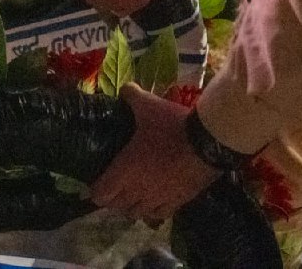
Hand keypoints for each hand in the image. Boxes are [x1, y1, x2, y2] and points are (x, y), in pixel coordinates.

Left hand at [91, 84, 221, 219]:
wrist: (207, 143)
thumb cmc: (171, 125)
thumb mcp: (148, 105)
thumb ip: (132, 95)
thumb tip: (124, 88)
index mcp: (125, 170)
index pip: (101, 194)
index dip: (95, 190)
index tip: (94, 184)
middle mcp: (138, 190)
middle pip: (117, 206)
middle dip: (112, 198)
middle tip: (112, 186)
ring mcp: (158, 198)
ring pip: (136, 213)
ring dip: (130, 206)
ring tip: (131, 195)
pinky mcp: (178, 202)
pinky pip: (158, 214)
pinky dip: (152, 210)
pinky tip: (153, 201)